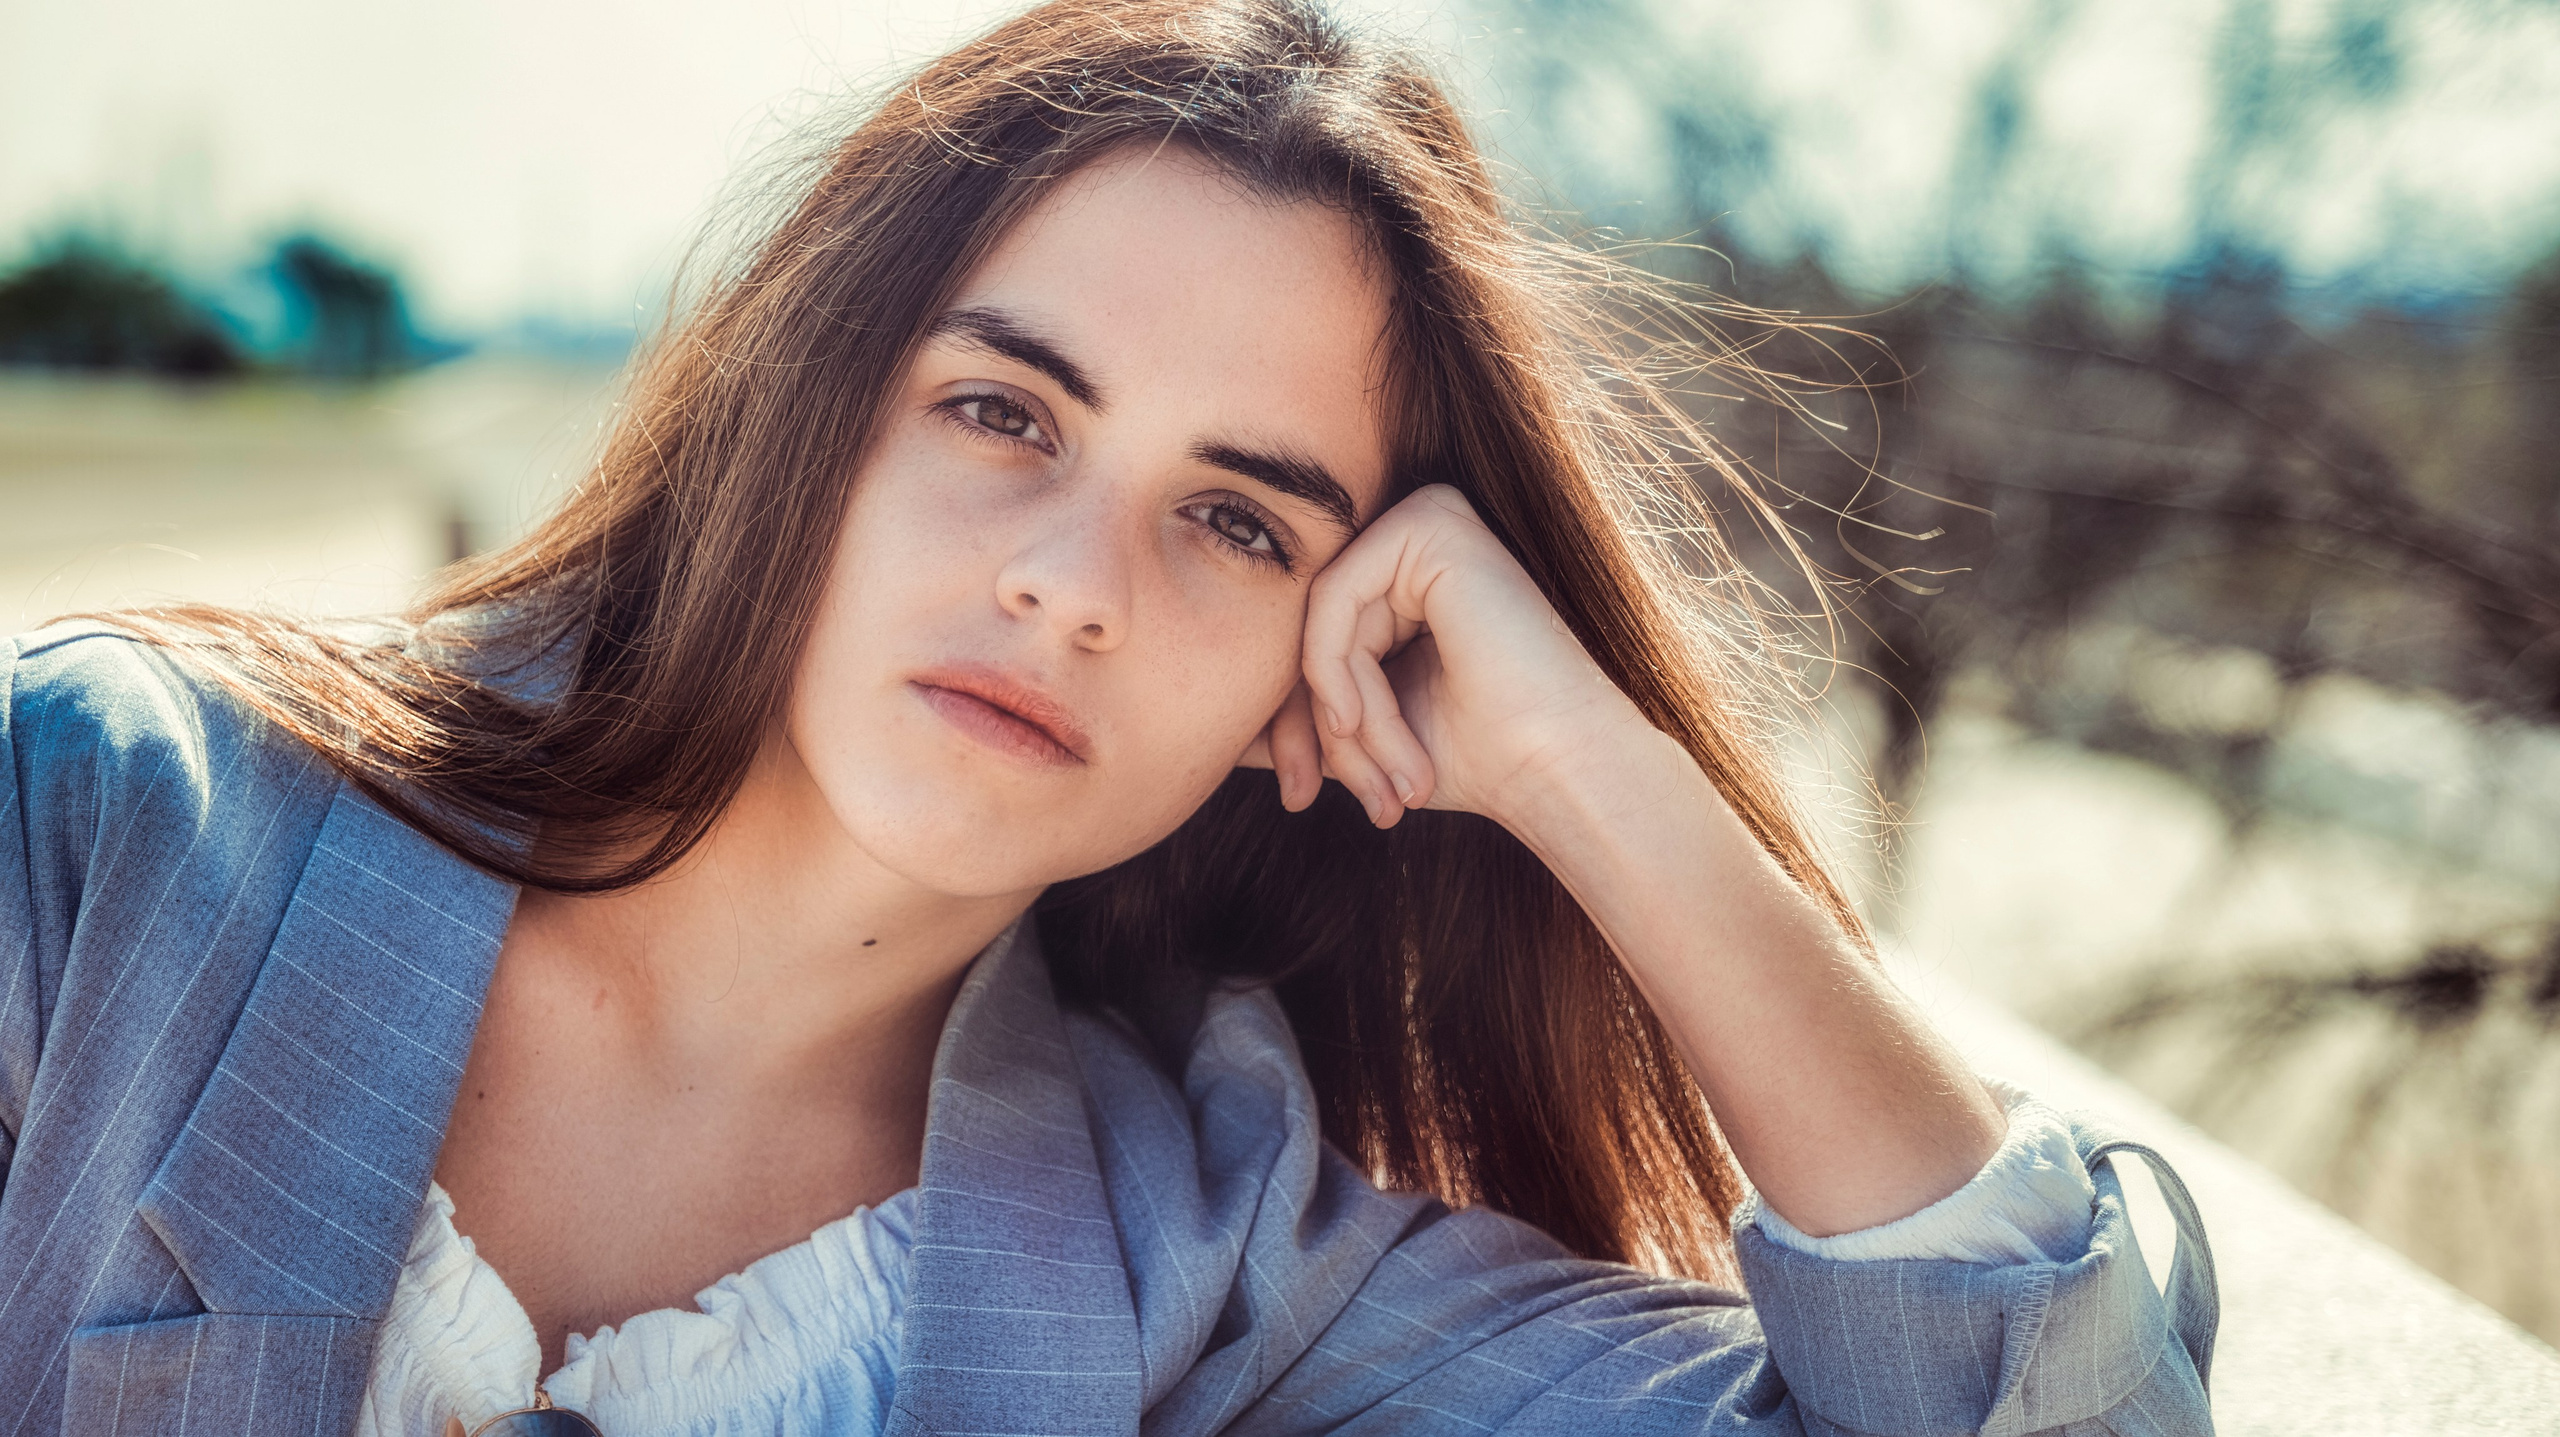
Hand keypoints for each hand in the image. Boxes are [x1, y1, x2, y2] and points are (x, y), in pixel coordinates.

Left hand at [1239, 483, 1656, 829]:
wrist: (1556, 772)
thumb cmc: (1473, 759)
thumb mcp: (1357, 732)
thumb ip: (1295, 713)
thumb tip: (1209, 729)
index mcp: (1402, 572)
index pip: (1304, 634)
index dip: (1289, 720)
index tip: (1299, 796)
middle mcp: (1414, 532)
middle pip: (1300, 623)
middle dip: (1302, 723)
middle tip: (1314, 795)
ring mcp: (1426, 518)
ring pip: (1313, 619)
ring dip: (1335, 715)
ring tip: (1380, 778)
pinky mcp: (1432, 524)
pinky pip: (1332, 599)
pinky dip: (1337, 675)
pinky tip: (1366, 724)